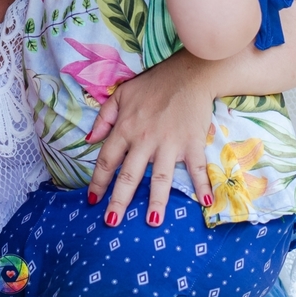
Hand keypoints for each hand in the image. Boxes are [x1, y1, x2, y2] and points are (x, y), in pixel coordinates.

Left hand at [85, 52, 215, 226]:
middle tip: (112, 223)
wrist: (189, 73)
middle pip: (129, 176)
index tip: (92, 200)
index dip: (98, 181)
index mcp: (125, 128)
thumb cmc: (154, 84)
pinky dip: (202, 184)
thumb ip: (104, 117)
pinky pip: (196, 167)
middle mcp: (144, 140)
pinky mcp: (192, 143)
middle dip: (119, 201)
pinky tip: (205, 203)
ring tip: (151, 222)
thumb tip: (90, 139)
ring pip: (160, 178)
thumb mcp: (121, 94)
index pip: (107, 160)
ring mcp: (169, 143)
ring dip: (156, 201)